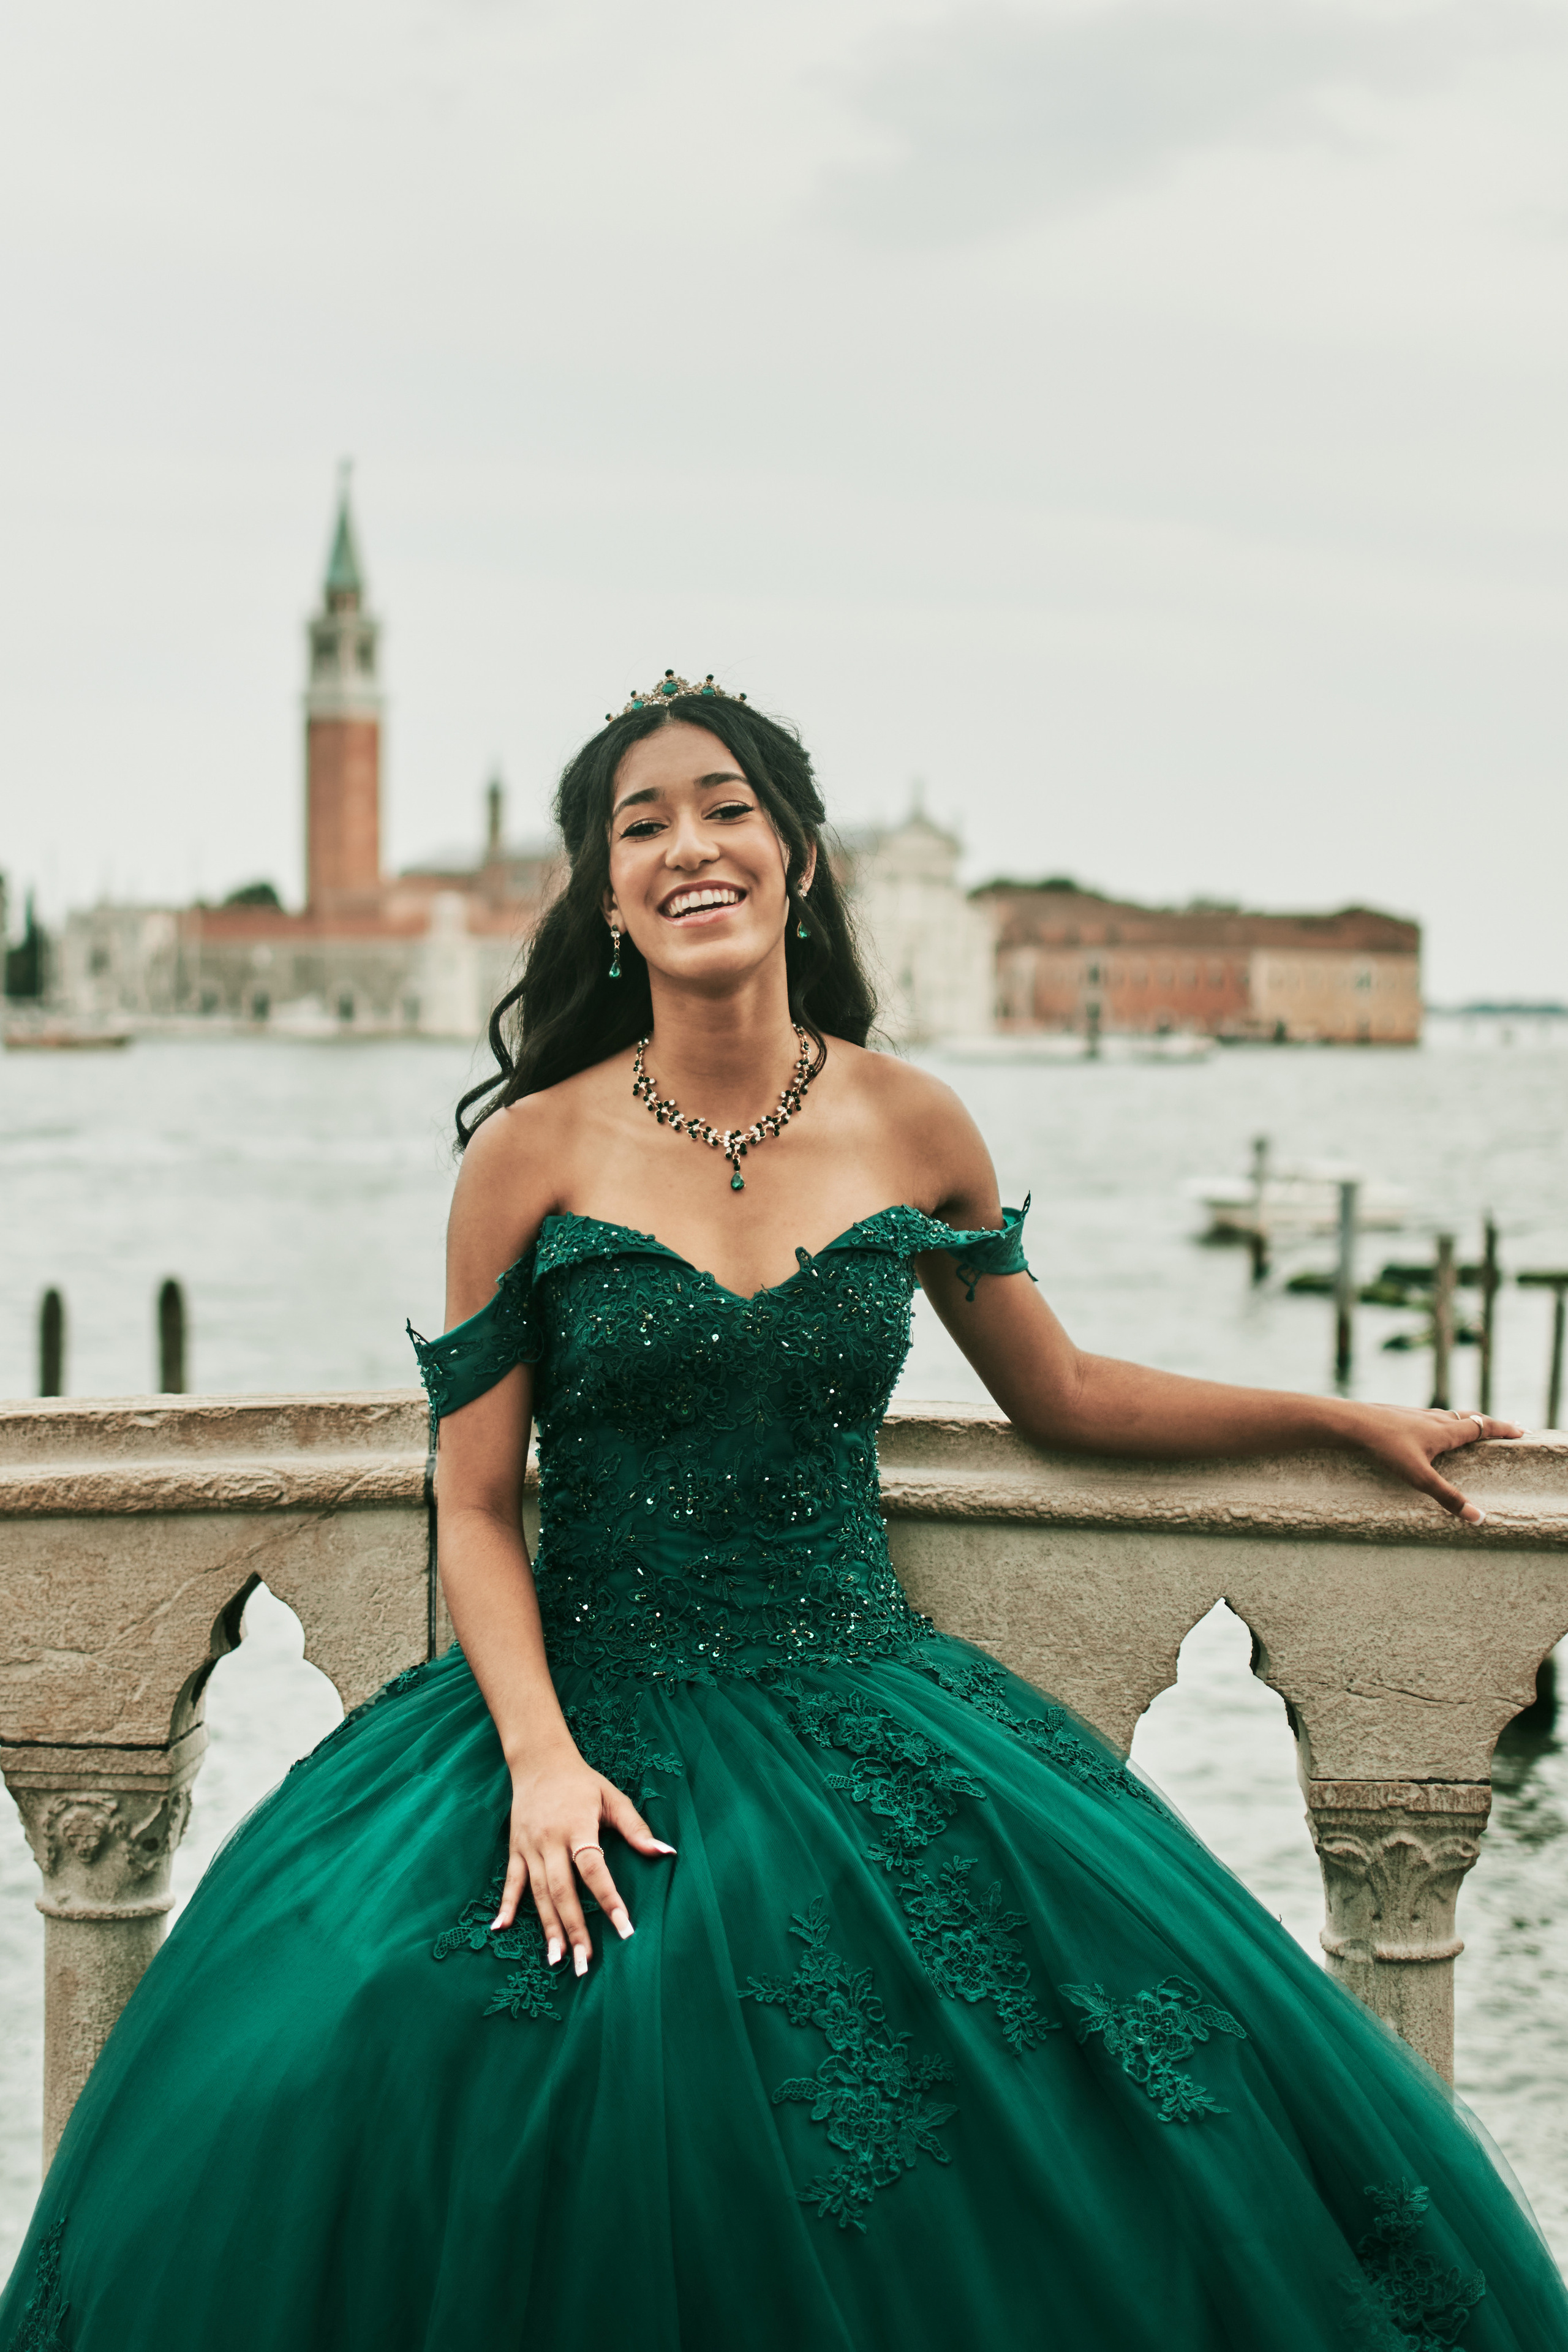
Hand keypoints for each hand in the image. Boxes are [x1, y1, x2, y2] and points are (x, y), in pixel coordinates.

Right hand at [490, 1740, 675, 1976]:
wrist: (539, 1761)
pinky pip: (511, 1881)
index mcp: (577, 1826)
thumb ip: (636, 1828)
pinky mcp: (515, 1849)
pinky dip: (506, 1905)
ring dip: (547, 1927)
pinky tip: (500, 1929)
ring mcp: (529, 1846)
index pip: (594, 1868)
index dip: (609, 1899)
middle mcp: (550, 1840)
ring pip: (538, 1893)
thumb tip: (666, 1852)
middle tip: (585, 1963)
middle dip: (575, 1928)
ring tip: (556, 1959)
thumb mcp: (612, 1798)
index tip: (624, 1928)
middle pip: (562, 1890)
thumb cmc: (583, 1783)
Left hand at [1348, 1403, 1521, 1521]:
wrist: (1354, 1423)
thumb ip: (1448, 1497)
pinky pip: (1432, 1417)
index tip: (1521, 1430)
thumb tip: (1478, 1517)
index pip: (1483, 1427)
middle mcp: (1436, 1418)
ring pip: (1451, 1415)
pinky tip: (1433, 1429)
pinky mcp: (1402, 1415)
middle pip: (1470, 1418)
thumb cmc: (1386, 1447)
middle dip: (1490, 1424)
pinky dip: (1445, 1422)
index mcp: (1446, 1430)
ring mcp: (1418, 1414)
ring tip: (1474, 1428)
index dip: (1503, 1429)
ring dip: (1467, 1421)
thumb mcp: (1419, 1477)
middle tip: (1506, 1428)